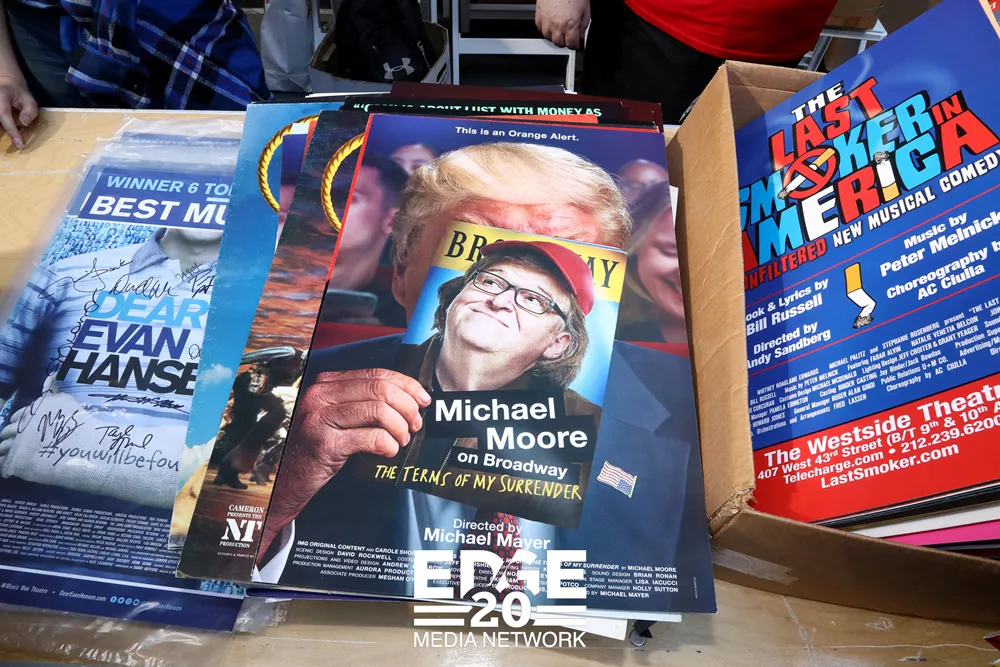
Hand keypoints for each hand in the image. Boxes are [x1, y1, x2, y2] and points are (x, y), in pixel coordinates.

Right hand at [0, 74, 37, 148]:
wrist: (5, 85)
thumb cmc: (18, 94)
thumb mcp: (29, 99)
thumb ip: (30, 110)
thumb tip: (24, 124)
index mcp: (0, 97)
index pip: (4, 114)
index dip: (11, 130)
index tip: (19, 144)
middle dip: (4, 135)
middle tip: (16, 147)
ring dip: (3, 135)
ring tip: (15, 144)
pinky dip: (2, 132)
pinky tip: (14, 137)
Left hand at [0, 379, 87, 468]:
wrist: (79, 448)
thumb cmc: (75, 424)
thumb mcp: (66, 402)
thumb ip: (54, 390)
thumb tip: (52, 374)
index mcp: (29, 413)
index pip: (16, 416)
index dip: (20, 421)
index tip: (25, 427)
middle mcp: (19, 427)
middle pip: (7, 431)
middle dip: (10, 435)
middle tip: (17, 441)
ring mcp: (17, 445)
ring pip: (3, 447)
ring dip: (5, 449)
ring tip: (12, 454)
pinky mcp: (17, 462)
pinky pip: (4, 463)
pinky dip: (5, 463)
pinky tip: (10, 464)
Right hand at [259, 368, 430, 553]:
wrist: (285, 481)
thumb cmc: (316, 449)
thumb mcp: (336, 418)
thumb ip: (362, 403)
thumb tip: (408, 398)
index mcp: (326, 383)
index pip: (376, 374)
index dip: (406, 385)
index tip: (423, 399)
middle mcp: (320, 395)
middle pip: (380, 389)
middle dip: (407, 407)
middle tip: (414, 425)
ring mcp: (319, 418)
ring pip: (379, 411)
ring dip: (400, 428)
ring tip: (401, 441)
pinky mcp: (324, 443)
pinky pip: (372, 437)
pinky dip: (388, 445)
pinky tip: (388, 452)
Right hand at [535, 0, 589, 49]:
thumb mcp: (585, 9)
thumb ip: (583, 25)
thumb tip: (581, 34)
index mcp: (570, 24)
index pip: (572, 44)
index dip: (575, 45)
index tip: (576, 43)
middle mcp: (557, 25)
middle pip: (559, 43)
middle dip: (565, 41)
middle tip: (568, 36)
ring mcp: (546, 21)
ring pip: (549, 38)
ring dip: (554, 36)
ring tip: (559, 29)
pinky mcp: (539, 16)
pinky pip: (541, 29)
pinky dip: (546, 29)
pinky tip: (551, 24)